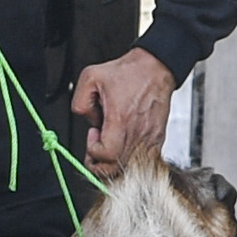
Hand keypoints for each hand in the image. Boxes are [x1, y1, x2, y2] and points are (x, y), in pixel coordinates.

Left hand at [72, 48, 176, 168]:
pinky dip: (129, 158)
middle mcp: (137, 132)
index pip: (107, 154)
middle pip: (116, 167)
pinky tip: (123, 145)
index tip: (92, 134)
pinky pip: (142, 160)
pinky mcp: (157, 139)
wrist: (155, 69)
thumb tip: (86, 120)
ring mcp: (149, 138)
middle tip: (96, 148)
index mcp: (120, 118)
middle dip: (100, 163)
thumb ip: (79, 101)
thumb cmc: (129, 73)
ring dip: (113, 161)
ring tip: (109, 145)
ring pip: (128, 167)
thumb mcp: (91, 77)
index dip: (94, 150)